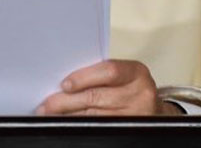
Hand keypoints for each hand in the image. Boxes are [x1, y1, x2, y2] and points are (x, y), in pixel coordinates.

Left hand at [36, 59, 182, 115]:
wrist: (154, 111)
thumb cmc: (130, 88)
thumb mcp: (122, 75)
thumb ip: (99, 74)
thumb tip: (63, 82)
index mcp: (136, 72)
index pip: (109, 71)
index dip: (84, 77)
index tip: (64, 84)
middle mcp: (140, 94)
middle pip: (97, 97)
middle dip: (66, 101)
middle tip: (46, 103)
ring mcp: (135, 115)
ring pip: (93, 115)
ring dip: (68, 115)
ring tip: (50, 113)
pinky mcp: (126, 130)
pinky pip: (97, 126)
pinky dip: (79, 123)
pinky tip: (66, 121)